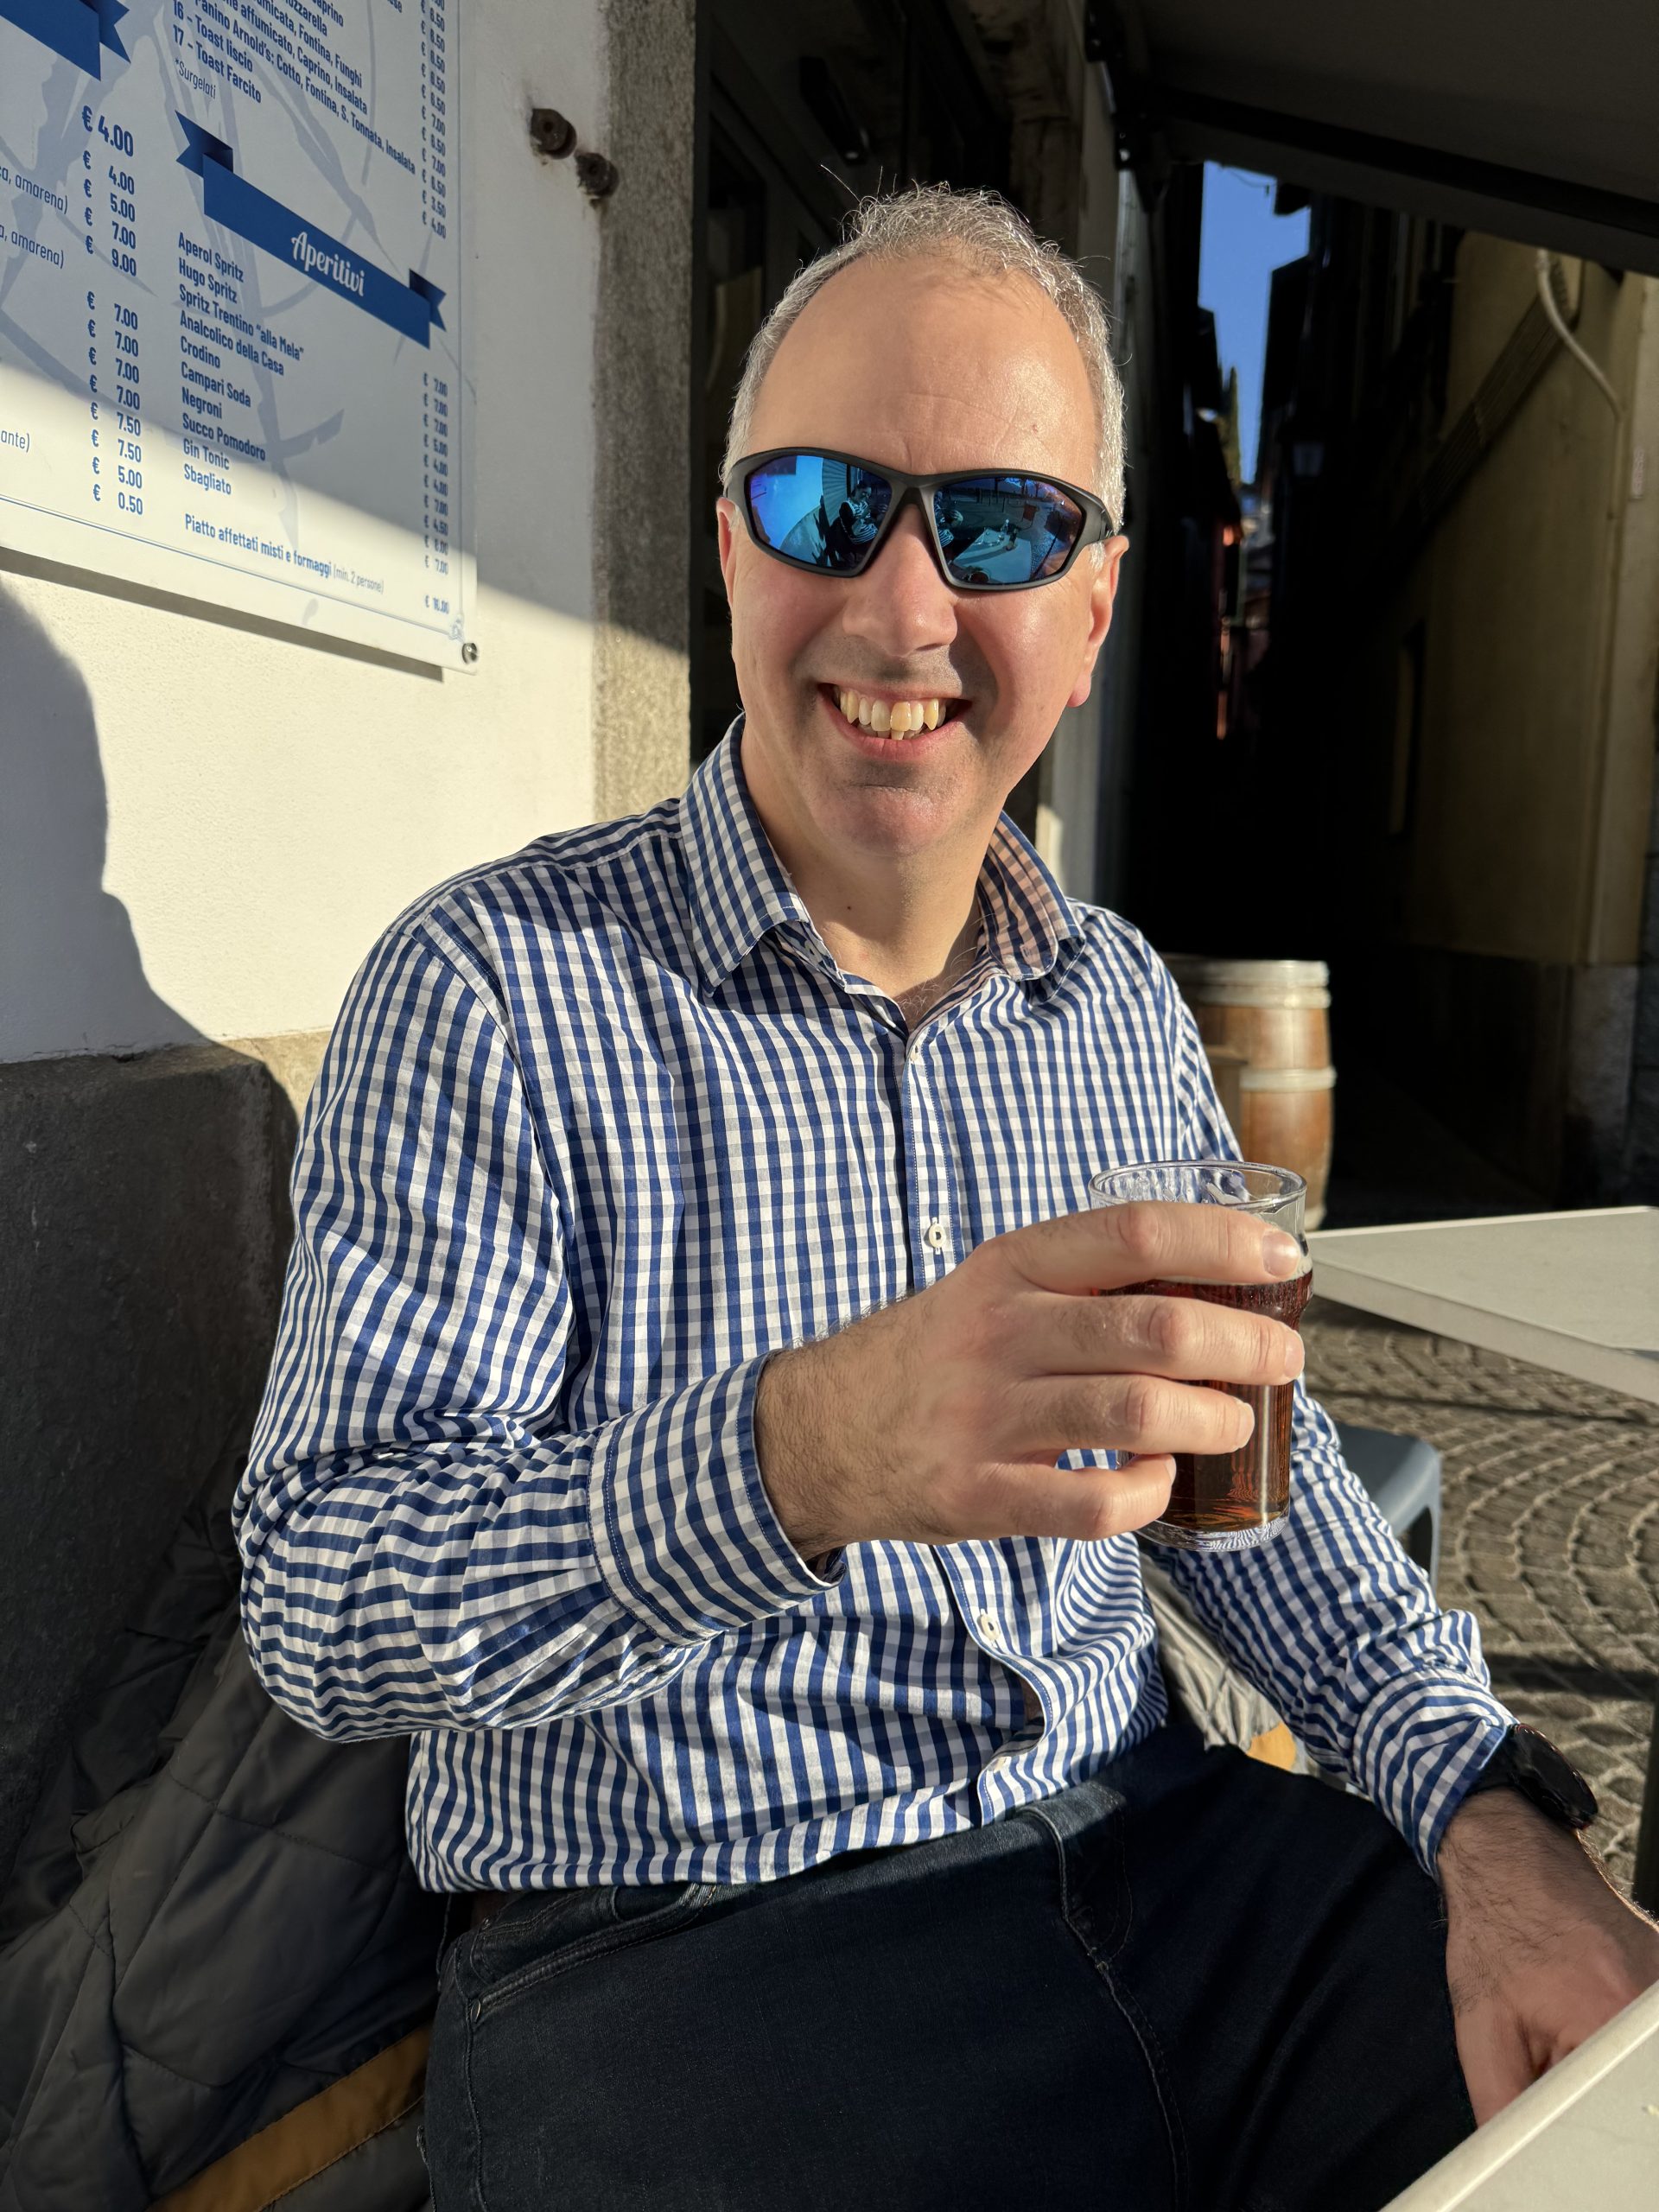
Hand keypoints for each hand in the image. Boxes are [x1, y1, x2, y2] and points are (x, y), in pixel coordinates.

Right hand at [753, 1200, 1305, 1558]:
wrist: (813, 1430)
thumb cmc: (931, 1356)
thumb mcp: (992, 1290)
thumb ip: (1081, 1285)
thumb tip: (1214, 1288)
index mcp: (1011, 1265)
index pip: (1135, 1233)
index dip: (1223, 1244)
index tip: (1282, 1262)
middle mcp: (998, 1331)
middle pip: (1153, 1329)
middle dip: (1243, 1347)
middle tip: (1282, 1361)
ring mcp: (983, 1415)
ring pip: (1133, 1412)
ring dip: (1212, 1421)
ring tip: (1234, 1424)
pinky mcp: (974, 1493)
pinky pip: (1088, 1504)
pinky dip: (1143, 1495)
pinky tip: (1155, 1481)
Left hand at [1438, 1787, 1658, 2122]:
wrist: (1511, 1861)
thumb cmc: (1496, 1934)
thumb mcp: (1481, 2029)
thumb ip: (1502, 2105)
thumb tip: (1511, 2160)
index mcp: (1603, 2022)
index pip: (1612, 2114)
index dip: (1581, 2122)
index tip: (1559, 2095)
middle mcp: (1648, 2005)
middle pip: (1636, 2090)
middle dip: (1597, 2092)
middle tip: (1558, 2045)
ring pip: (1642, 2061)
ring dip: (1610, 2061)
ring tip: (1570, 2017)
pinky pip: (1648, 2031)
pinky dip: (1625, 2036)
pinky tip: (1589, 2004)